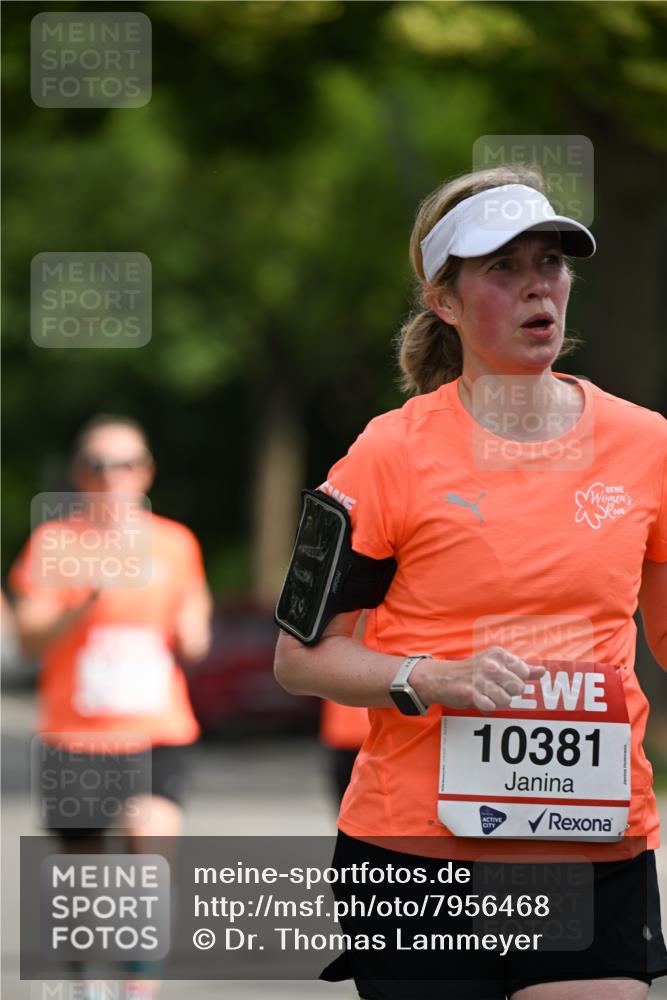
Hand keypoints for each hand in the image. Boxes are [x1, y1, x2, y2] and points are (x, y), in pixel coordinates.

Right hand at [412, 646, 544, 712]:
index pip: (524, 672)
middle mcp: (491, 664)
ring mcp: (481, 679)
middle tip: (494, 687)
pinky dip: (487, 707)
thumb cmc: (473, 671)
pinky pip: (492, 707)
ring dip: (498, 702)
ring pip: (506, 700)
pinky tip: (480, 699)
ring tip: (487, 694)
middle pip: (518, 688)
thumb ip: (522, 668)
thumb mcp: (497, 663)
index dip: (516, 680)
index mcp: (499, 654)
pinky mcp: (471, 693)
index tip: (504, 678)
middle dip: (508, 692)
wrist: (442, 678)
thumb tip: (543, 671)